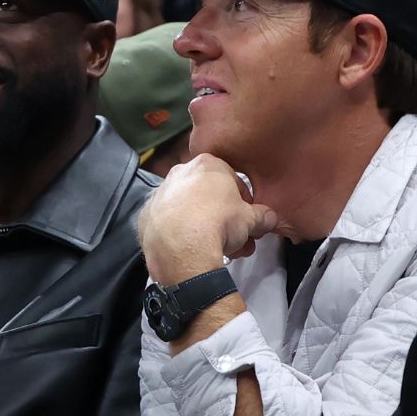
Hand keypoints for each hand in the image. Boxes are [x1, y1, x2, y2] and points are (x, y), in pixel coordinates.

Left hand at [138, 155, 277, 285]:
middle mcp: (180, 173)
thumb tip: (270, 218)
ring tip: (216, 251)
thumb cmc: (220, 223)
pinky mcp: (145, 215)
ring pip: (188, 209)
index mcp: (207, 164)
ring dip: (203, 227)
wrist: (182, 247)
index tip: (248, 220)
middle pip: (208, 196)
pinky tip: (190, 250)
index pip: (232, 180)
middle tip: (237, 241)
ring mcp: (159, 193)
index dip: (243, 202)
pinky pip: (167, 223)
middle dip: (225, 219)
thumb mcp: (251, 220)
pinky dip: (178, 233)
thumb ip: (263, 216)